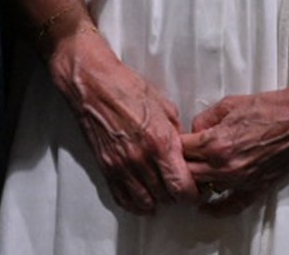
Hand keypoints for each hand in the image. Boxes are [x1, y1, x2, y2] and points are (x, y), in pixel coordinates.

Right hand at [47, 27, 195, 213]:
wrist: (93, 85)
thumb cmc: (127, 89)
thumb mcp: (164, 106)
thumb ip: (177, 132)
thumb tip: (184, 150)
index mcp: (160, 141)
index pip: (181, 187)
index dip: (191, 193)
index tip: (195, 188)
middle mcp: (141, 159)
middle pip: (165, 197)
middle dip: (176, 195)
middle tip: (180, 186)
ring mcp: (121, 166)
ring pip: (145, 202)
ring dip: (157, 200)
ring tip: (162, 190)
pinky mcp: (106, 168)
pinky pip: (122, 199)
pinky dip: (135, 203)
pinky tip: (143, 197)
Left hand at [178, 81, 288, 215]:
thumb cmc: (269, 108)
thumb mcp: (229, 104)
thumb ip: (204, 119)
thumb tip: (194, 131)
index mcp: (216, 142)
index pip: (180, 150)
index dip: (174, 144)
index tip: (174, 142)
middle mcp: (225, 166)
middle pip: (188, 173)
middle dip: (181, 163)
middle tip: (180, 157)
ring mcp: (240, 180)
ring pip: (204, 189)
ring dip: (196, 181)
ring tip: (192, 173)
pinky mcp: (254, 188)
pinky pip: (230, 206)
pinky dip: (216, 209)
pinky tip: (206, 207)